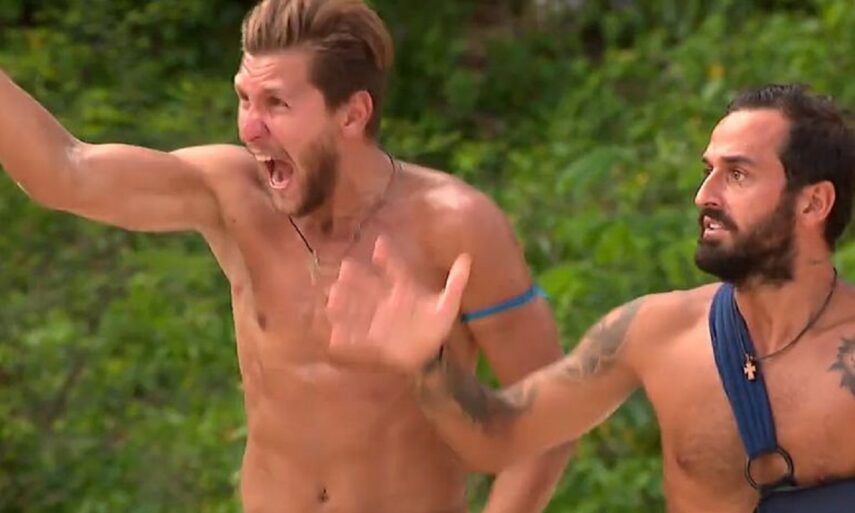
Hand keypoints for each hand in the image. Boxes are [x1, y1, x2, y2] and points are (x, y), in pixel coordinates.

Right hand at [326, 236, 471, 372]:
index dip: (387, 256)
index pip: (393, 269)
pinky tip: (335, 335)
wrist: (427, 353)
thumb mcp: (447, 305)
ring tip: (333, 297)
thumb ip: (456, 282)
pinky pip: (356, 338)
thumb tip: (467, 259)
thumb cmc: (435, 325)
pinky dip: (346, 337)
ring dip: (345, 304)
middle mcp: (385, 300)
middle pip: (369, 287)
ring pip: (358, 309)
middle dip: (357, 279)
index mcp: (402, 288)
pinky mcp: (372, 340)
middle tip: (346, 269)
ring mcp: (376, 319)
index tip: (380, 243)